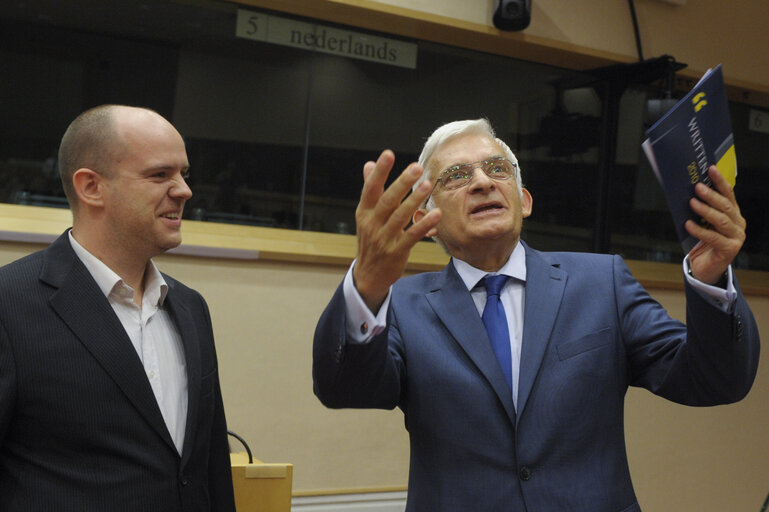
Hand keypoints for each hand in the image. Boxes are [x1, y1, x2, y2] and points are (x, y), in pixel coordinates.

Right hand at [352, 150, 441, 311]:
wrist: (368, 275)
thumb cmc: (371, 240)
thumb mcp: (366, 216)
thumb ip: (370, 190)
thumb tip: (368, 164)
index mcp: (364, 212)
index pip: (370, 188)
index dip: (379, 171)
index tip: (387, 154)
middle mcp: (372, 224)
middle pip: (387, 200)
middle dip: (402, 183)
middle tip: (416, 167)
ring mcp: (383, 239)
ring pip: (400, 216)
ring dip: (414, 200)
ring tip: (427, 185)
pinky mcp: (396, 251)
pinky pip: (412, 236)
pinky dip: (424, 225)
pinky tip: (436, 214)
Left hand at [685, 165, 745, 284]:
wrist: (705, 268)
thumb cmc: (702, 242)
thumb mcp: (702, 223)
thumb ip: (701, 210)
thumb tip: (687, 193)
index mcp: (734, 214)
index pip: (729, 194)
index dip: (720, 181)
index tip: (710, 169)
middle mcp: (738, 224)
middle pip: (726, 206)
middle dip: (711, 195)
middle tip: (697, 187)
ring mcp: (736, 237)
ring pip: (721, 221)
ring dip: (706, 210)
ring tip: (692, 203)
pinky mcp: (730, 250)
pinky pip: (713, 237)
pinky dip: (700, 230)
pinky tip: (688, 224)